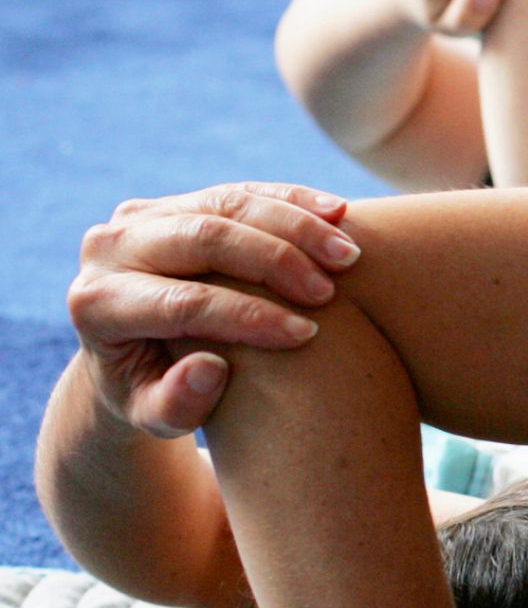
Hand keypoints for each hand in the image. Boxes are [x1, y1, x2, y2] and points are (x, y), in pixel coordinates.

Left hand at [67, 183, 359, 436]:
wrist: (134, 349)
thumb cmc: (153, 391)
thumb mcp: (155, 416)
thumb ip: (177, 405)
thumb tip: (212, 368)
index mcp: (97, 303)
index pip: (181, 301)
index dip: (248, 316)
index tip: (306, 336)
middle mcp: (111, 247)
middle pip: (203, 238)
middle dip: (275, 262)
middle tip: (329, 292)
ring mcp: (146, 215)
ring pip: (229, 204)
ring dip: (297, 226)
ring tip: (349, 256)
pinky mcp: (181, 200)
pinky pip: (243, 191)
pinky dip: (295, 200)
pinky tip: (339, 214)